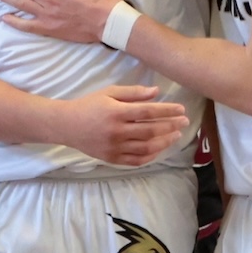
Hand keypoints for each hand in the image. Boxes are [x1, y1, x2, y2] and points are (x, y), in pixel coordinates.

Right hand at [64, 85, 187, 165]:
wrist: (66, 125)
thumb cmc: (89, 105)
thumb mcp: (109, 92)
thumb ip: (133, 93)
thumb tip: (156, 92)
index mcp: (116, 112)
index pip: (148, 112)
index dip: (167, 111)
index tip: (181, 109)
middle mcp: (116, 131)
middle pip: (150, 130)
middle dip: (171, 126)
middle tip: (185, 122)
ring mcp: (114, 147)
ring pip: (146, 147)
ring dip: (165, 142)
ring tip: (176, 135)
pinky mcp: (112, 158)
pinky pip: (136, 160)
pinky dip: (151, 156)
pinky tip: (160, 148)